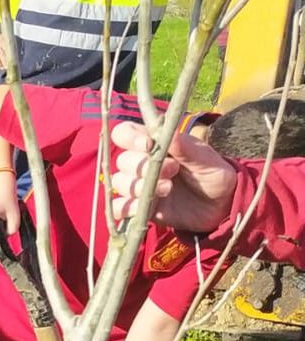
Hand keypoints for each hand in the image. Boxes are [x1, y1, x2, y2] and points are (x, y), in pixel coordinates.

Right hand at [109, 121, 236, 231]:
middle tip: (173, 170)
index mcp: (154, 145)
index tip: (147, 146)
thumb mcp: (207, 160)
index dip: (129, 138)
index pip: (125, 133)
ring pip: (119, 183)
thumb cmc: (214, 175)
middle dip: (143, 166)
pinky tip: (143, 208)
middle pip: (122, 160)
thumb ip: (187, 147)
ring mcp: (139, 186)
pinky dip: (126, 208)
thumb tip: (171, 132)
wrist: (221, 206)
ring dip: (139, 186)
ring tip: (167, 189)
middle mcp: (142, 163)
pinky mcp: (140, 207)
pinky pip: (118, 207)